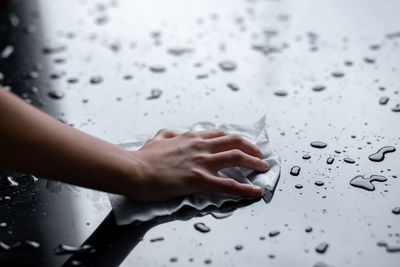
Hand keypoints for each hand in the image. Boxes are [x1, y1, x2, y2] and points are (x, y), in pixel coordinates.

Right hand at [126, 129, 269, 201]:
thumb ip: (167, 134)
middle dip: (251, 147)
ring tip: (264, 168)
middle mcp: (200, 146)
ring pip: (236, 158)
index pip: (219, 134)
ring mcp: (201, 162)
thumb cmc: (143, 158)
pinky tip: (256, 191)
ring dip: (254, 162)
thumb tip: (171, 133)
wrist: (133, 170)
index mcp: (191, 138)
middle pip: (234, 141)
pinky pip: (228, 184)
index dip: (234, 139)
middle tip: (260, 154)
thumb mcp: (156, 139)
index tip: (243, 144)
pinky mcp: (199, 180)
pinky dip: (245, 188)